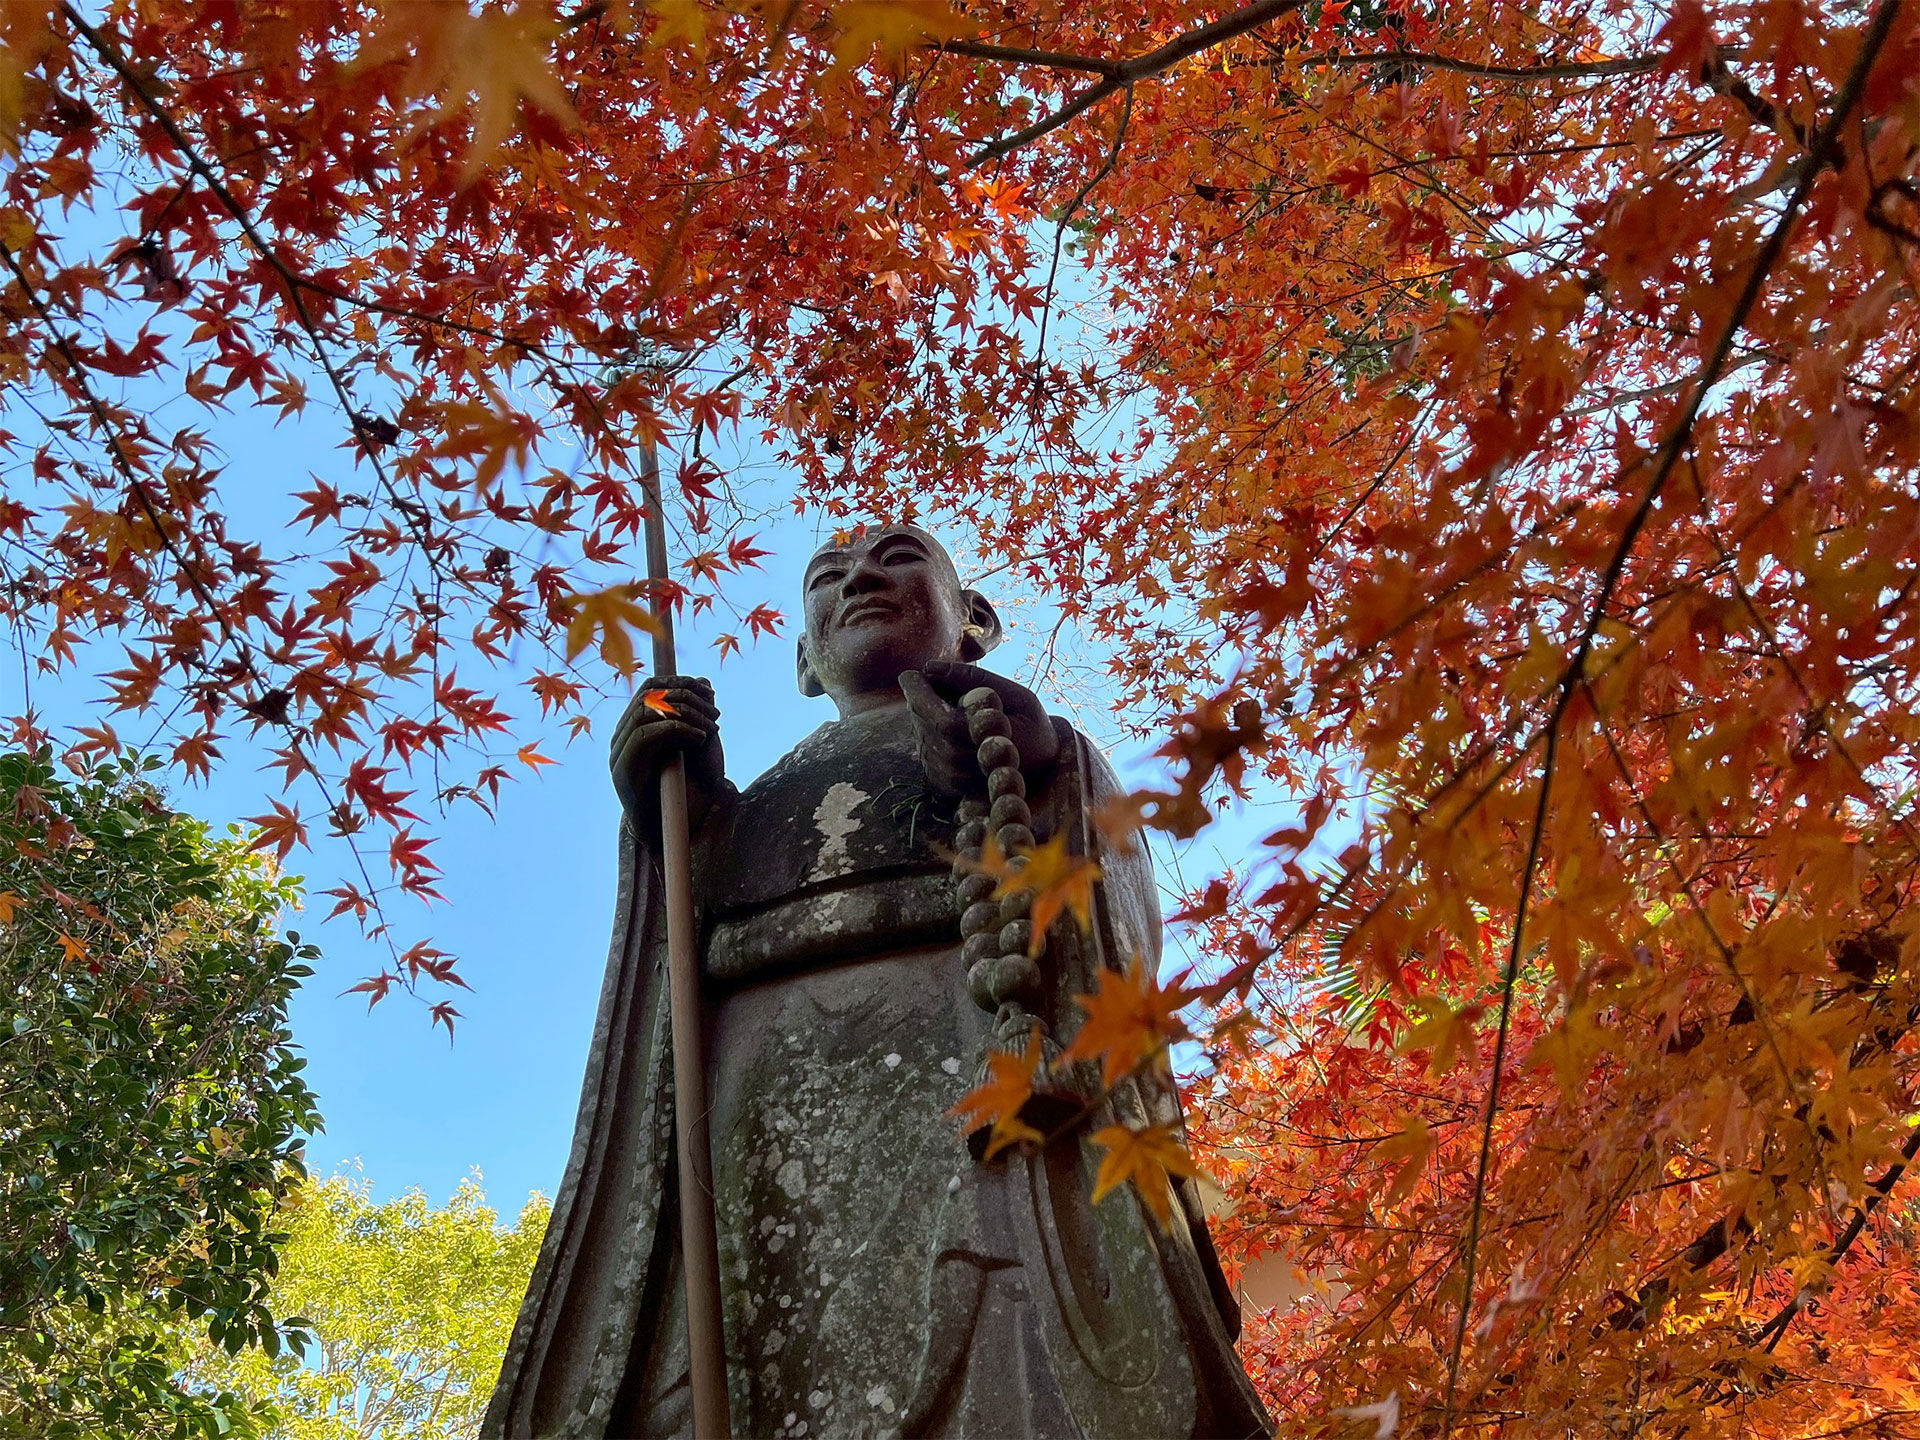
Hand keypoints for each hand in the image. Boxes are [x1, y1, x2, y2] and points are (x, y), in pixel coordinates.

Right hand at [610, 676, 724, 827]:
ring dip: (684, 713)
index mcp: (638, 727)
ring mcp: (619, 752)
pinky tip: (699, 737)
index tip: (708, 689)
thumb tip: (704, 682)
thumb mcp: (700, 745)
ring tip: (711, 727)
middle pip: (648, 695)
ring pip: (646, 712)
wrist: (675, 833)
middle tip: (715, 712)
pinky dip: (676, 729)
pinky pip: (644, 736)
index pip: (650, 687)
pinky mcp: (623, 770)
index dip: (679, 681)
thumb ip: (699, 714)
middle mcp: (623, 736)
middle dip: (686, 695)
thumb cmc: (689, 790)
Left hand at [899, 660, 1060, 799]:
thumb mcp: (1015, 695)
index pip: (942, 720)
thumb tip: (930, 666)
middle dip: (918, 698)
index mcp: (990, 747)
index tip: (910, 673)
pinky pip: (922, 748)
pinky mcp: (944, 785)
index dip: (920, 695)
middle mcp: (968, 770)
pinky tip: (946, 724)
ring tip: (948, 704)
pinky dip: (927, 730)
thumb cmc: (1030, 723)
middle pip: (925, 726)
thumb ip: (973, 680)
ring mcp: (953, 781)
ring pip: (920, 736)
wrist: (1040, 764)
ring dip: (923, 714)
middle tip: (924, 680)